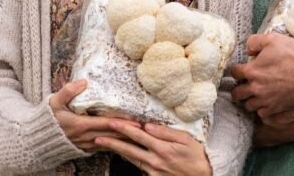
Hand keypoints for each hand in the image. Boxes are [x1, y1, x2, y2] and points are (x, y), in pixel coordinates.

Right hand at [49, 80, 140, 150]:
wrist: (38, 139)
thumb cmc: (48, 119)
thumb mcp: (54, 102)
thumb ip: (68, 91)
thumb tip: (83, 81)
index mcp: (81, 125)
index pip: (106, 124)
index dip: (122, 123)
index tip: (137, 122)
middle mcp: (87, 138)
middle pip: (113, 135)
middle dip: (130, 132)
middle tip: (146, 128)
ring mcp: (87, 145)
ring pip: (111, 143)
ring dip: (125, 139)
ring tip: (140, 135)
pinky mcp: (87, 149)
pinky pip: (105, 148)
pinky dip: (117, 145)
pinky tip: (126, 142)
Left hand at [94, 122, 211, 174]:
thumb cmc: (197, 156)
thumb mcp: (186, 139)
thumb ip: (166, 132)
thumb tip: (148, 125)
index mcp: (162, 149)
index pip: (138, 135)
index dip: (124, 128)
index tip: (111, 122)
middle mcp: (155, 161)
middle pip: (129, 149)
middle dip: (112, 142)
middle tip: (97, 137)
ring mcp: (153, 171)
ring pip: (131, 159)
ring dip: (117, 150)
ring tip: (104, 144)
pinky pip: (138, 167)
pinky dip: (128, 159)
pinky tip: (121, 154)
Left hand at [230, 33, 293, 116]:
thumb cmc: (293, 54)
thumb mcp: (272, 39)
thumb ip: (254, 42)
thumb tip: (248, 50)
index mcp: (252, 71)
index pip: (234, 73)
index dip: (237, 70)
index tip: (241, 70)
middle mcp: (255, 88)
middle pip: (237, 93)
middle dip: (238, 89)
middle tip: (243, 86)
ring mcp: (265, 100)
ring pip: (248, 105)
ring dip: (249, 100)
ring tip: (254, 95)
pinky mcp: (276, 108)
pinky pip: (262, 114)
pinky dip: (261, 109)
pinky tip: (265, 103)